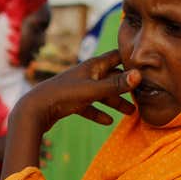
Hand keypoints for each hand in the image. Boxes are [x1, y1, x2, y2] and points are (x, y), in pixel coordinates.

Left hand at [13, 50, 139, 129]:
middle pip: (112, 78)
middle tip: (144, 93)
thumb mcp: (92, 90)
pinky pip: (88, 107)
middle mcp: (86, 74)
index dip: (131, 59)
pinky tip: (107, 122)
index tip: (147, 63)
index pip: (116, 57)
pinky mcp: (70, 102)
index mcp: (92, 66)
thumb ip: (115, 85)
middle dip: (127, 85)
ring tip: (131, 112)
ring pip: (102, 94)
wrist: (33, 109)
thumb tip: (139, 75)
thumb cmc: (62, 95)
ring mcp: (78, 88)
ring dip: (115, 102)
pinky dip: (98, 113)